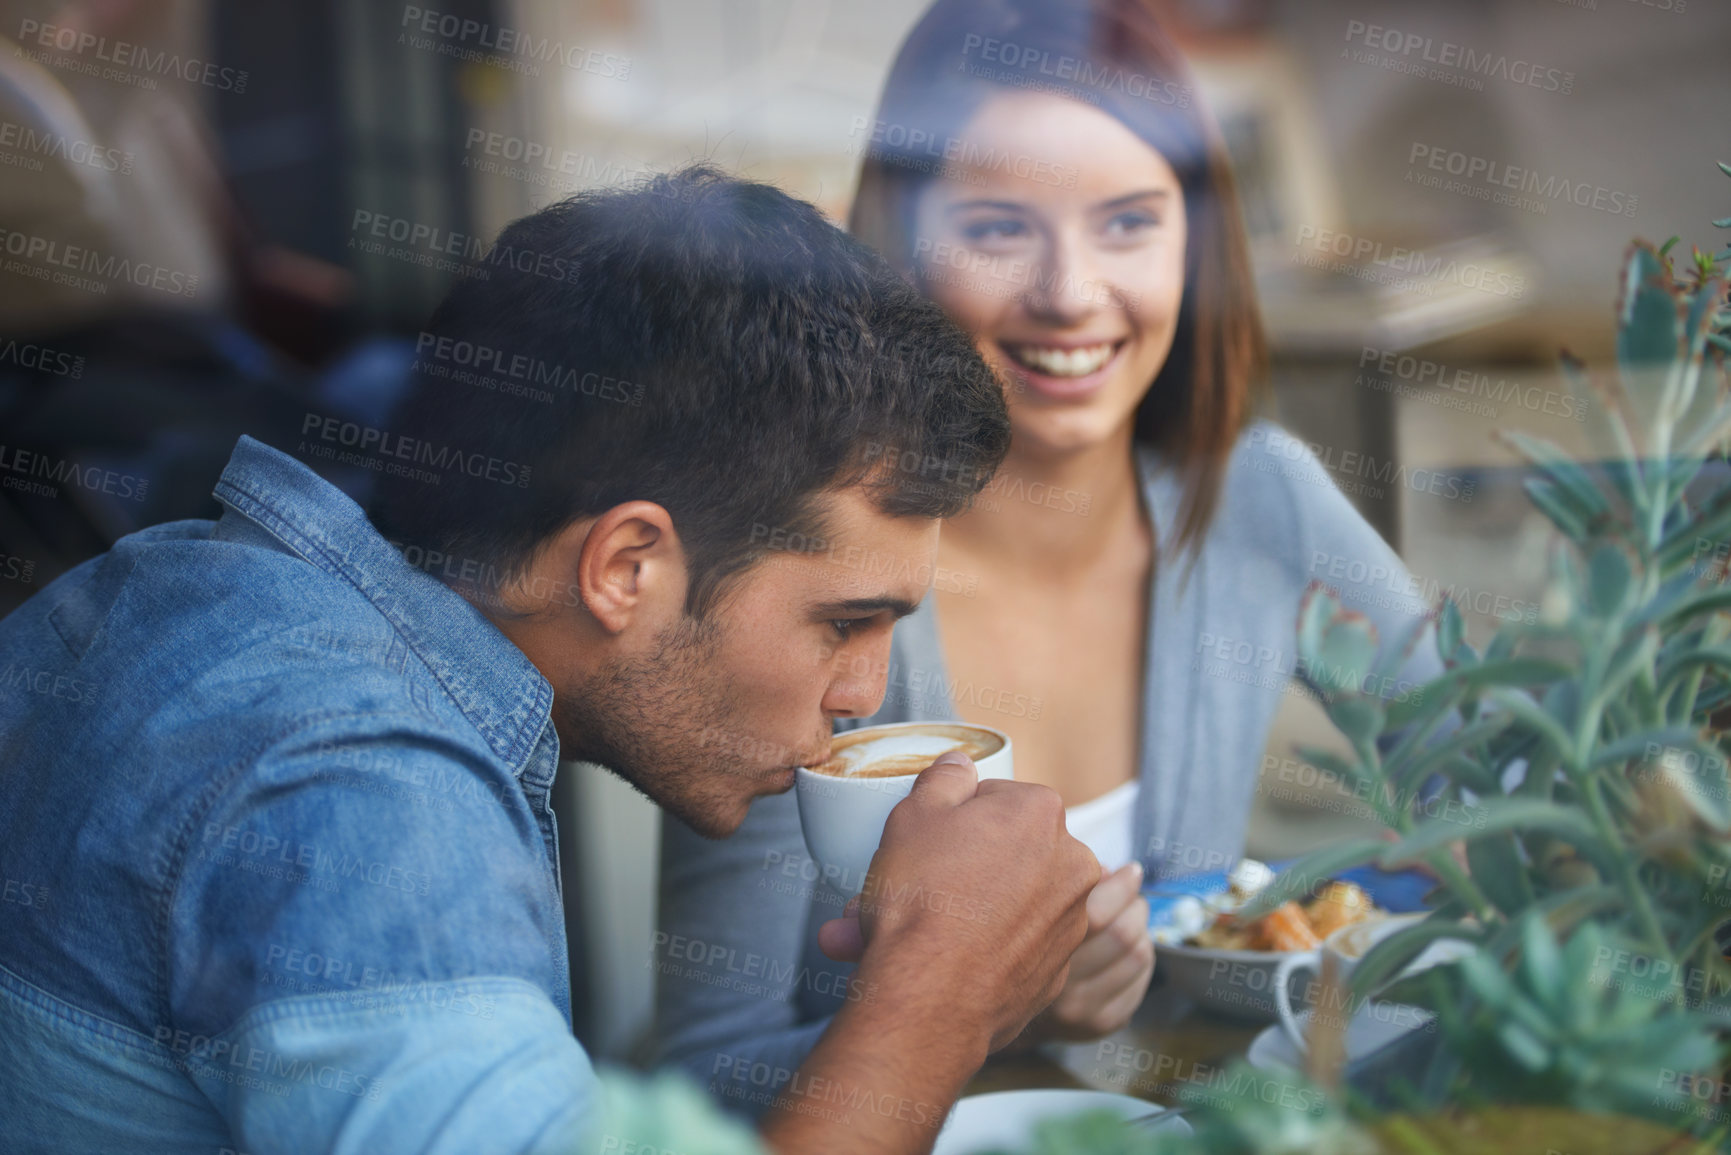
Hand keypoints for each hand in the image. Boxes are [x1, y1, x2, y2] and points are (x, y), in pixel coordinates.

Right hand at [817, 751, 1098, 1053]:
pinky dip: (986, 948)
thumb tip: (959, 766)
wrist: (931, 996)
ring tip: (914, 927)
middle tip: (916, 886)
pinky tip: (943, 958)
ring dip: (968, 909)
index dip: (954, 819)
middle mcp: (1072, 863)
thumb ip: (944, 779)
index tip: (930, 842)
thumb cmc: (922, 899)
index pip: (995, 798)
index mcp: (1040, 813)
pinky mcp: (1059, 970)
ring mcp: (1071, 922)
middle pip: (1009, 851)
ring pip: (1010, 902)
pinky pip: (1016, 946)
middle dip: (964, 866)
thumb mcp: (914, 814)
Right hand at [1015, 862, 1154, 1044]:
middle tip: (1131, 900)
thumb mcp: (1041, 912)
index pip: (1098, 916)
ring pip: (1140, 956)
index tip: (1132, 871)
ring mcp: (1085, 1011)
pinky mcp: (1105, 1023)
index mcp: (1039, 954)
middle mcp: (1062, 990)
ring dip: (1141, 932)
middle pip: (1124, 935)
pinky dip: (1140, 959)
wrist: (1017, 1009)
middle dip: (1136, 907)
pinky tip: (1123, 954)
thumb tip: (1113, 874)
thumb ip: (1073, 889)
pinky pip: (1142, 980)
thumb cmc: (1033, 945)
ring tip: (1127, 925)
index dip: (1122, 887)